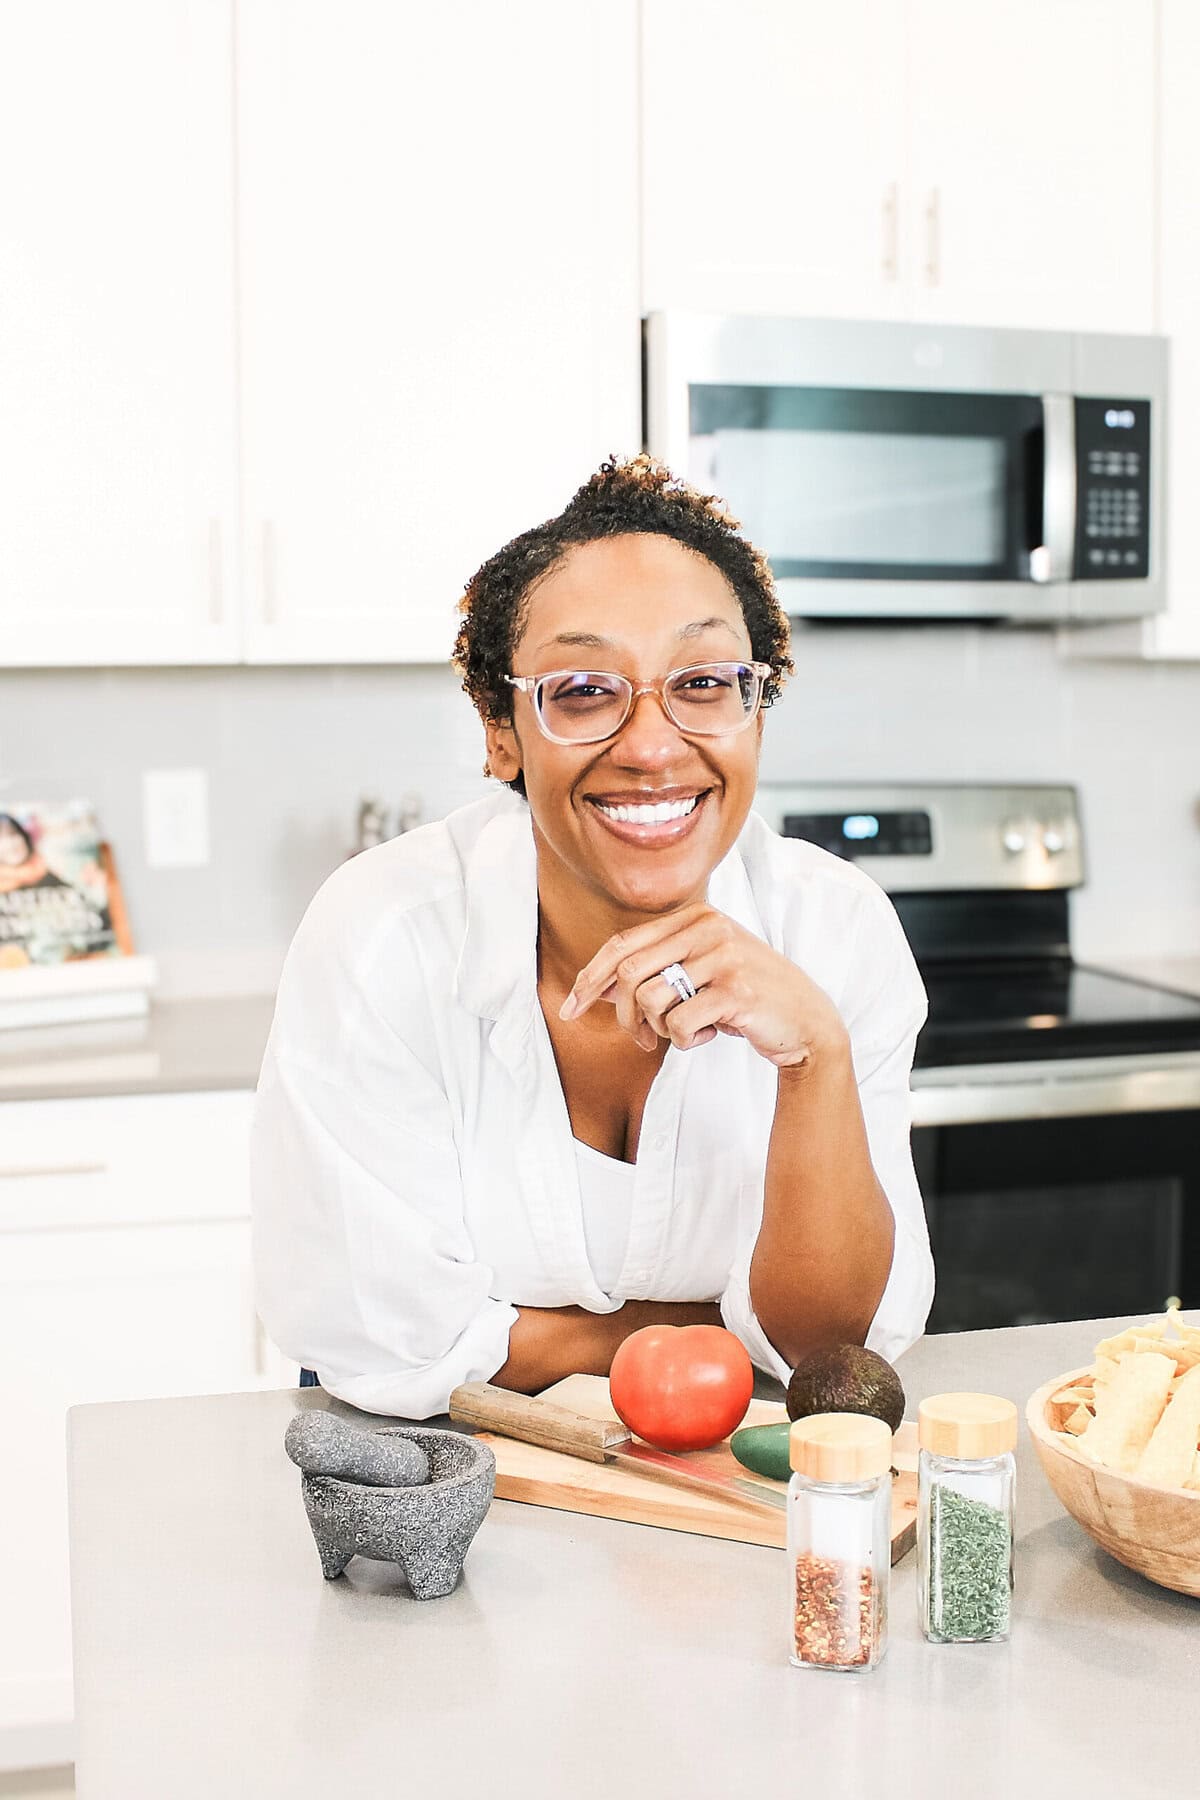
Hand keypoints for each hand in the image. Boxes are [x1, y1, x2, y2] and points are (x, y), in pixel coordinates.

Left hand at [559, 902, 846, 1069]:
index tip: (571, 1008)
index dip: (590, 979)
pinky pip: (679, 1025)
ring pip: (651, 1001)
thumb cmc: (745, 997)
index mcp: (695, 916)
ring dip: (659, 1031)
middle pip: (629, 974)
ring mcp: (725, 957)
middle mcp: (709, 928)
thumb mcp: (698, 973)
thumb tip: (596, 986)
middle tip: (641, 1040)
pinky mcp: (737, 991)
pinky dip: (685, 1042)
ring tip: (686, 1032)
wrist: (807, 1021)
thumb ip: (653, 971)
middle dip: (625, 1017)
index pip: (621, 944)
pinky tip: (710, 1036)